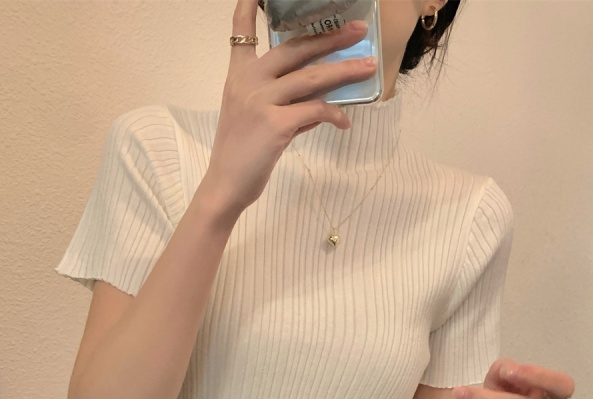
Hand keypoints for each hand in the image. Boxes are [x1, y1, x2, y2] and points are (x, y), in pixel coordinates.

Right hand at [203, 0, 377, 215]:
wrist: (225, 186)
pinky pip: (314, 111)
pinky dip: (333, 115)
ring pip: (311, 77)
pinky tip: (344, 122)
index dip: (249, 7)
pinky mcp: (274, 124)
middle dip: (329, 37)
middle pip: (294, 49)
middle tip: (357, 30)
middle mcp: (248, 81)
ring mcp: (260, 101)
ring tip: (367, 68)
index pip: (241, 32)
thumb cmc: (242, 156)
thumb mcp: (257, 122)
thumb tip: (321, 104)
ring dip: (344, 71)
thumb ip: (286, 106)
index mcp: (238, 76)